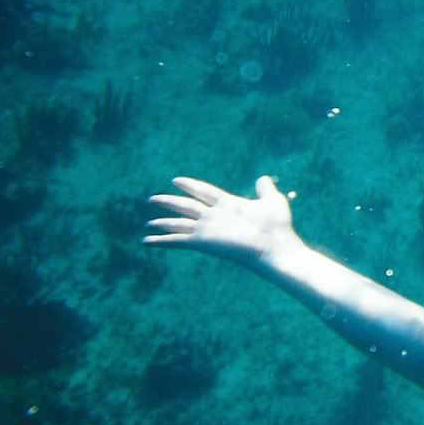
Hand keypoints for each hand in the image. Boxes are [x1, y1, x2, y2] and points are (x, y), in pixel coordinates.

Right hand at [144, 176, 296, 265]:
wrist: (275, 247)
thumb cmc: (277, 227)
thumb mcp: (272, 200)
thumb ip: (265, 188)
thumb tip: (262, 178)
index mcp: (229, 205)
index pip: (205, 192)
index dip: (190, 185)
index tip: (176, 180)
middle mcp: (215, 217)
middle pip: (187, 206)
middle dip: (170, 202)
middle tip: (152, 198)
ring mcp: (208, 229)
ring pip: (179, 222)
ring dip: (163, 222)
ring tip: (148, 223)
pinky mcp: (203, 242)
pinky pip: (176, 240)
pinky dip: (160, 241)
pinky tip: (146, 241)